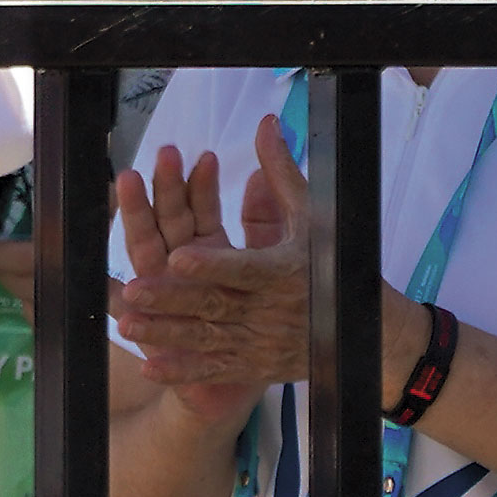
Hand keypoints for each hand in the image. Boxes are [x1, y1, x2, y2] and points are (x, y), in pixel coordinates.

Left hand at [104, 121, 314, 411]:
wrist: (369, 333)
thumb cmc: (334, 263)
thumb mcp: (313, 217)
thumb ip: (282, 174)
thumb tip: (268, 125)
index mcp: (285, 270)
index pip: (244, 268)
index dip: (212, 264)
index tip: (179, 257)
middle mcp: (272, 310)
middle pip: (216, 304)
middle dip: (173, 299)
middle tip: (134, 290)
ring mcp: (261, 342)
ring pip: (209, 338)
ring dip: (167, 334)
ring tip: (128, 325)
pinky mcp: (256, 365)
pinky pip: (216, 369)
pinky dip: (184, 371)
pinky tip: (151, 368)